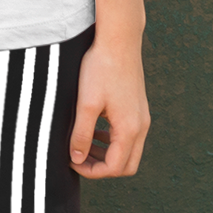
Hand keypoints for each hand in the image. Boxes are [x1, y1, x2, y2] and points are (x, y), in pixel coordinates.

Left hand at [70, 34, 149, 176]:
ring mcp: (142, 119)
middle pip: (126, 165)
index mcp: (130, 130)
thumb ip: (82, 134)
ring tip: (81, 145)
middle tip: (76, 158)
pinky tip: (93, 129)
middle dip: (101, 167)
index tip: (70, 162)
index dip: (91, 171)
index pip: (115, 167)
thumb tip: (76, 159)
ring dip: (106, 154)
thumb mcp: (86, 103)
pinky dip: (111, 141)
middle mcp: (141, 128)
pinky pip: (128, 136)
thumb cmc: (100, 69)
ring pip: (128, 151)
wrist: (119, 42)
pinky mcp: (138, 109)